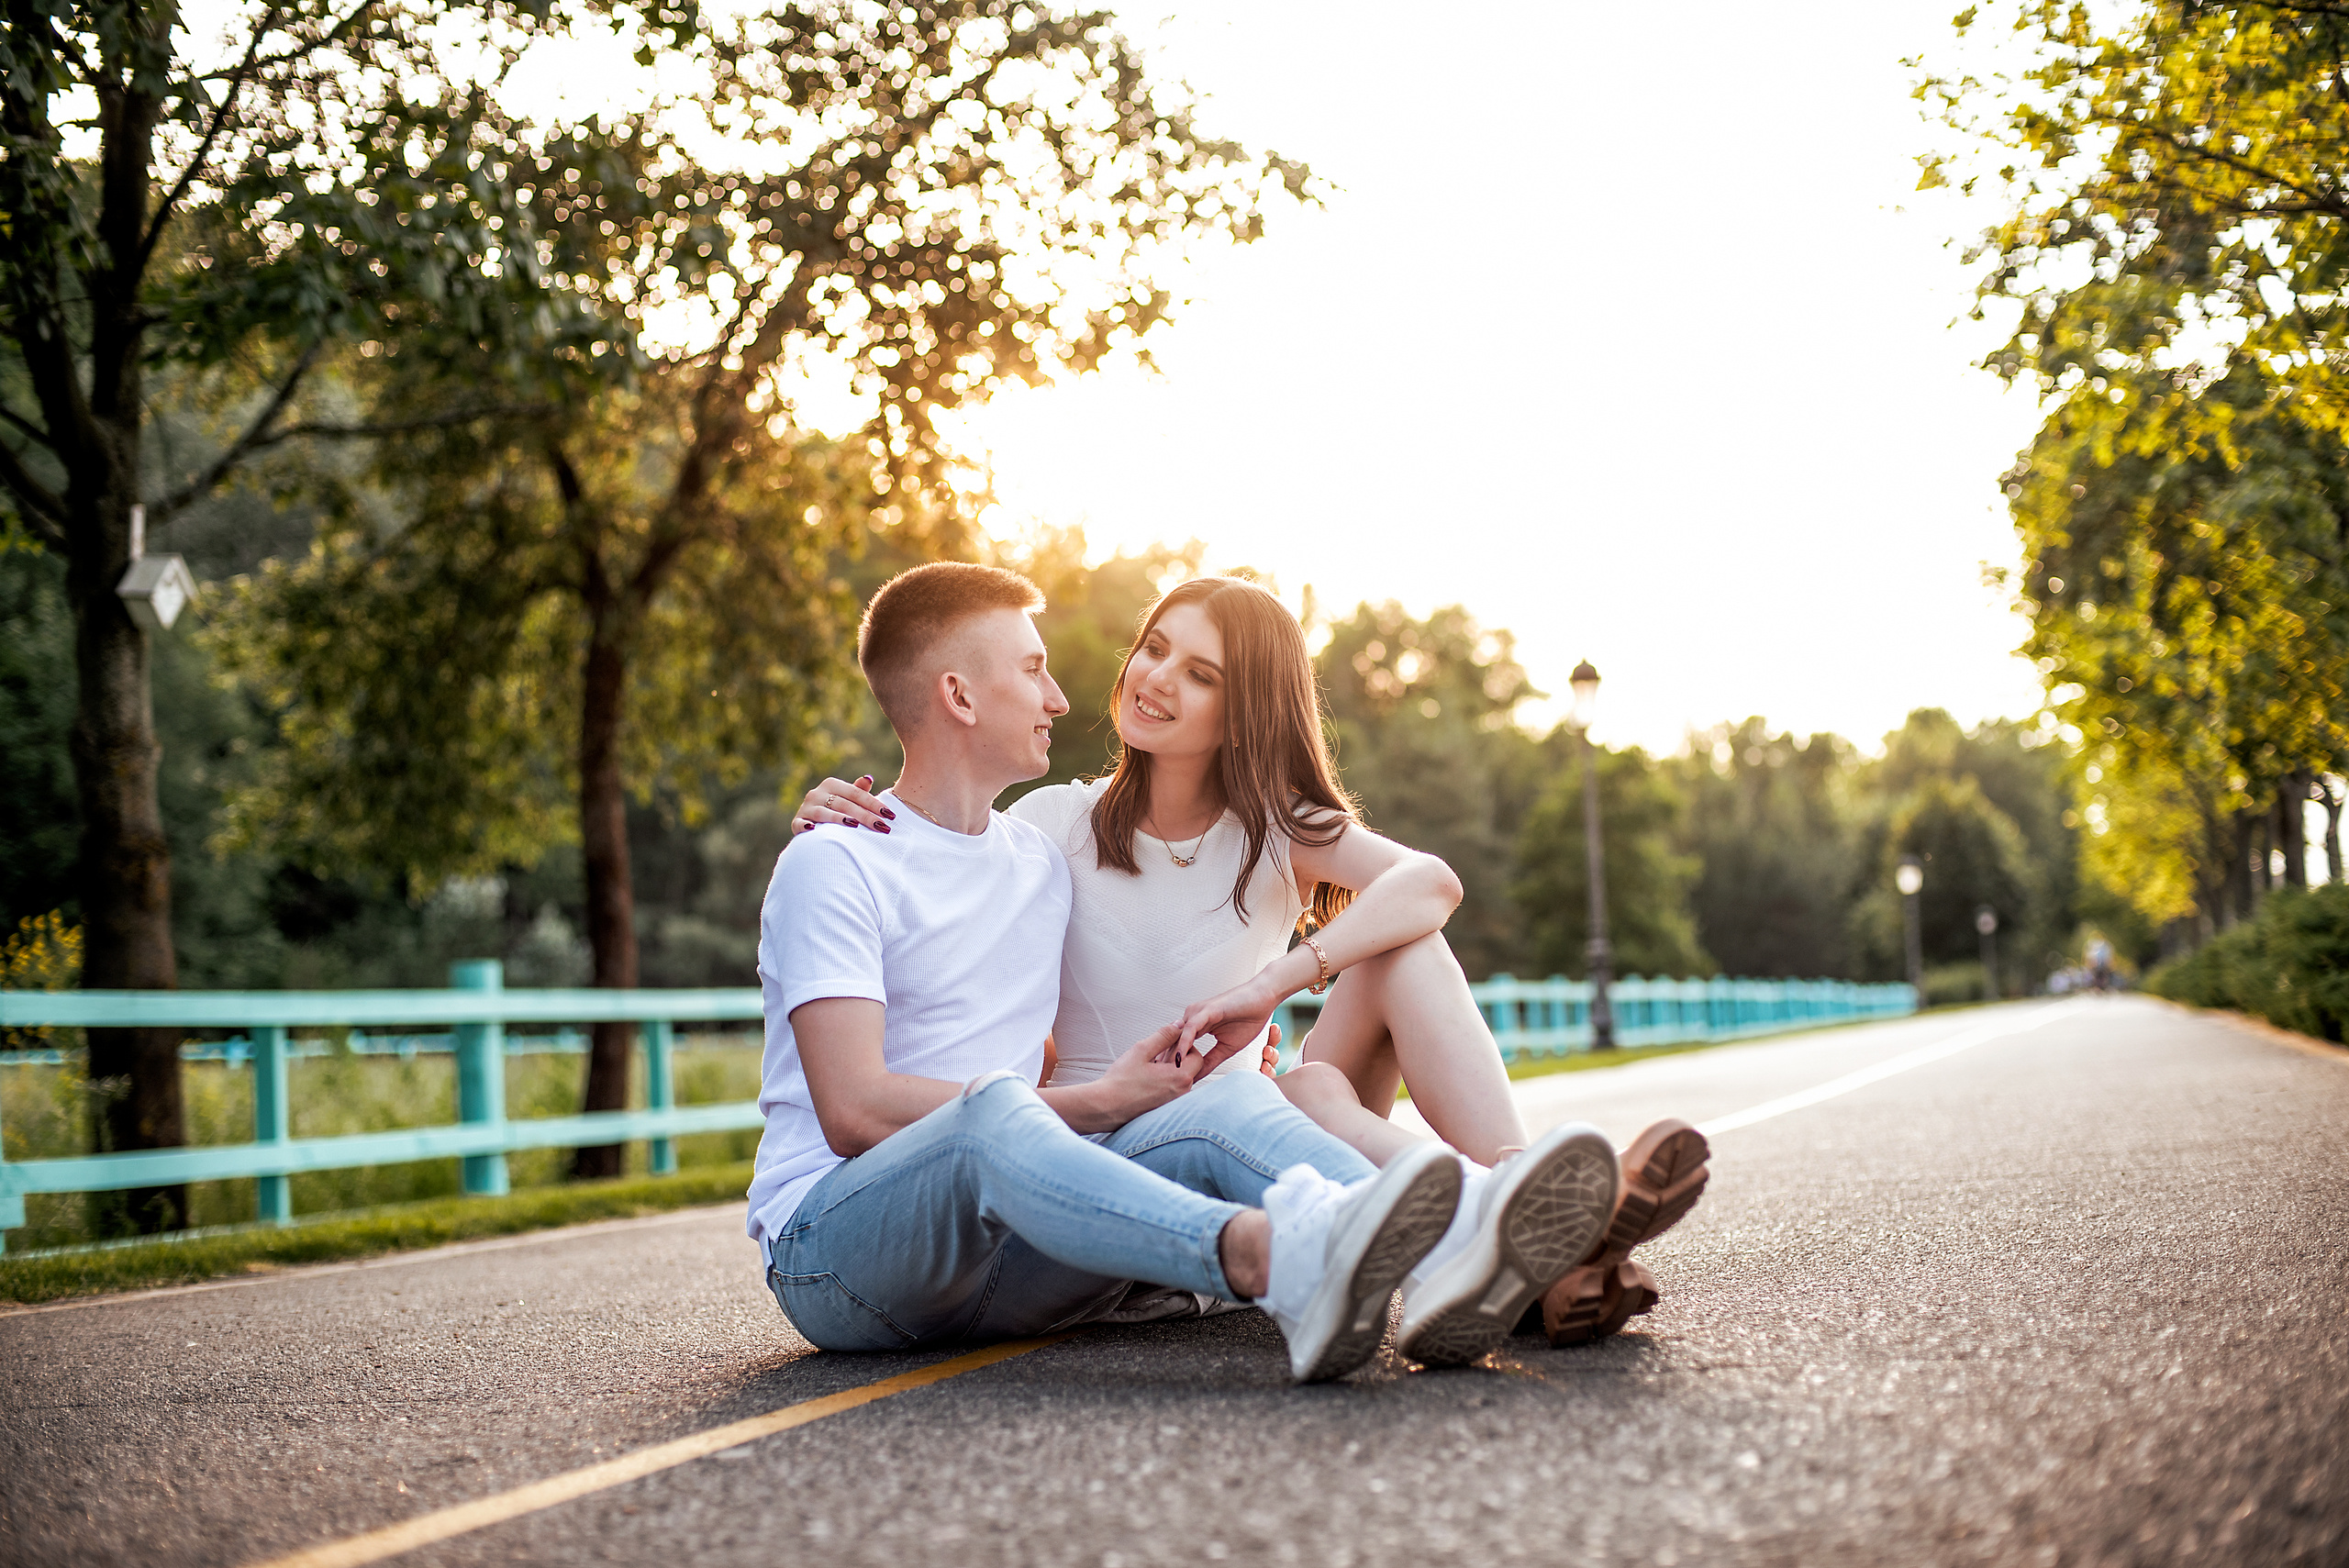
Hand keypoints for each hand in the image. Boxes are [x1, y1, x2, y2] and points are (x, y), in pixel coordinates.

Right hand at [794, 774, 893, 834]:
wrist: (811, 823)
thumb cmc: (836, 810)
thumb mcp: (847, 799)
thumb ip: (858, 791)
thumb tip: (868, 778)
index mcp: (831, 784)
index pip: (857, 794)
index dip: (874, 804)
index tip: (891, 815)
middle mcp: (817, 793)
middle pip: (845, 804)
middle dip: (865, 816)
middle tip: (883, 827)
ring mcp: (806, 807)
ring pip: (825, 813)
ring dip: (840, 819)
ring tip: (855, 825)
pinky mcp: (797, 822)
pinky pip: (800, 824)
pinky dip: (806, 826)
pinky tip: (814, 829)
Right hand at [1051, 1025, 1199, 1132]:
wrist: (1105, 1107)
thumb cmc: (1121, 1081)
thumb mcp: (1142, 1050)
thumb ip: (1163, 1035)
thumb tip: (1178, 1024)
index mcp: (1180, 1077)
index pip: (1196, 1055)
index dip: (1184, 1045)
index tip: (1166, 1044)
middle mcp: (1181, 1092)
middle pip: (1191, 1068)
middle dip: (1179, 1056)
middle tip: (1157, 1053)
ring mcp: (1173, 1102)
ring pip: (1182, 1079)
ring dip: (1171, 1068)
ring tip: (1150, 1065)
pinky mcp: (1165, 1108)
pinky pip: (1173, 1089)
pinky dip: (1165, 1080)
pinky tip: (1147, 1077)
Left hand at [1173, 976, 1282, 1076]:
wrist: (1263, 999)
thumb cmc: (1248, 1019)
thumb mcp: (1226, 1048)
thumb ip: (1210, 1061)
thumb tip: (1196, 1077)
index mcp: (1195, 1026)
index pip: (1176, 1046)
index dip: (1169, 1063)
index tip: (1163, 1082)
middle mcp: (1192, 1018)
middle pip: (1171, 1042)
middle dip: (1164, 1062)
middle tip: (1156, 1083)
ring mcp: (1197, 1013)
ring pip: (1178, 1036)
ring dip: (1169, 1055)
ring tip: (1163, 1075)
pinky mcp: (1206, 1010)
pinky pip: (1191, 1028)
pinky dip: (1184, 1043)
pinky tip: (1179, 1058)